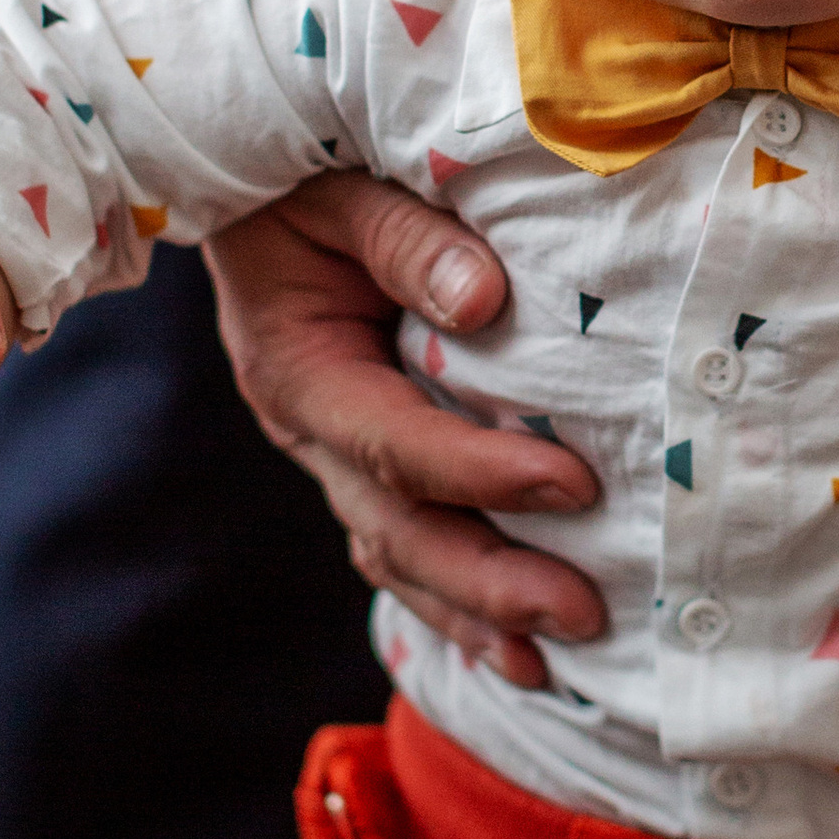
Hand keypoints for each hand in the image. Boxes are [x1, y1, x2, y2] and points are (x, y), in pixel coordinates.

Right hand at [205, 172, 606, 687]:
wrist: (253, 185)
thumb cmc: (304, 176)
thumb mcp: (344, 189)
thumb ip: (408, 239)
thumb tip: (486, 299)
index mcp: (297, 368)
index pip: (394, 441)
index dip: (481, 474)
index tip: (575, 487)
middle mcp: (309, 429)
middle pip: (397, 531)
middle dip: (490, 583)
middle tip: (584, 612)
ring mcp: (334, 455)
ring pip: (400, 557)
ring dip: (476, 615)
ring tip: (556, 662)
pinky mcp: (365, 462)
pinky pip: (408, 546)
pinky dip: (457, 604)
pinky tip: (517, 646)